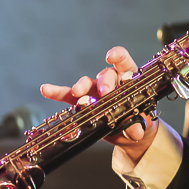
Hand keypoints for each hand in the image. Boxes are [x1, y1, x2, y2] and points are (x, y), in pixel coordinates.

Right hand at [40, 46, 158, 164]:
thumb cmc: (139, 119)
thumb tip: (135, 130)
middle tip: (104, 92)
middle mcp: (111, 82)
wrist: (130, 132)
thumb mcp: (142, 121)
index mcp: (128, 79)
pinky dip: (57, 92)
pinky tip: (46, 89)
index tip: (111, 56)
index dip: (118, 57)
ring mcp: (95, 91)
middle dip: (104, 82)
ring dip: (82, 86)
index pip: (124, 63)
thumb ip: (137, 123)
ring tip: (78, 93)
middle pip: (105, 75)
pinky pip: (68, 96)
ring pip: (87, 84)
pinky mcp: (83, 103)